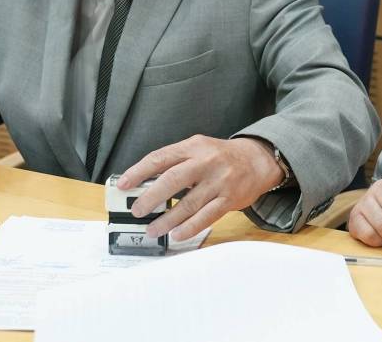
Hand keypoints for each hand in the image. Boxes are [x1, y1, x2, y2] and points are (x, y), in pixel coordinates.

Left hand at [117, 135, 282, 241]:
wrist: (258, 160)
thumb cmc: (222, 157)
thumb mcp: (199, 149)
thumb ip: (176, 162)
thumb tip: (145, 185)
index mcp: (193, 147)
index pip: (161, 157)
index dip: (139, 171)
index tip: (123, 184)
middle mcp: (206, 162)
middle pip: (173, 179)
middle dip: (151, 197)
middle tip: (137, 210)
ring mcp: (219, 181)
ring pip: (189, 203)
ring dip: (168, 219)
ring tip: (153, 229)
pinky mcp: (229, 199)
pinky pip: (207, 216)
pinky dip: (190, 227)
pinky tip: (177, 234)